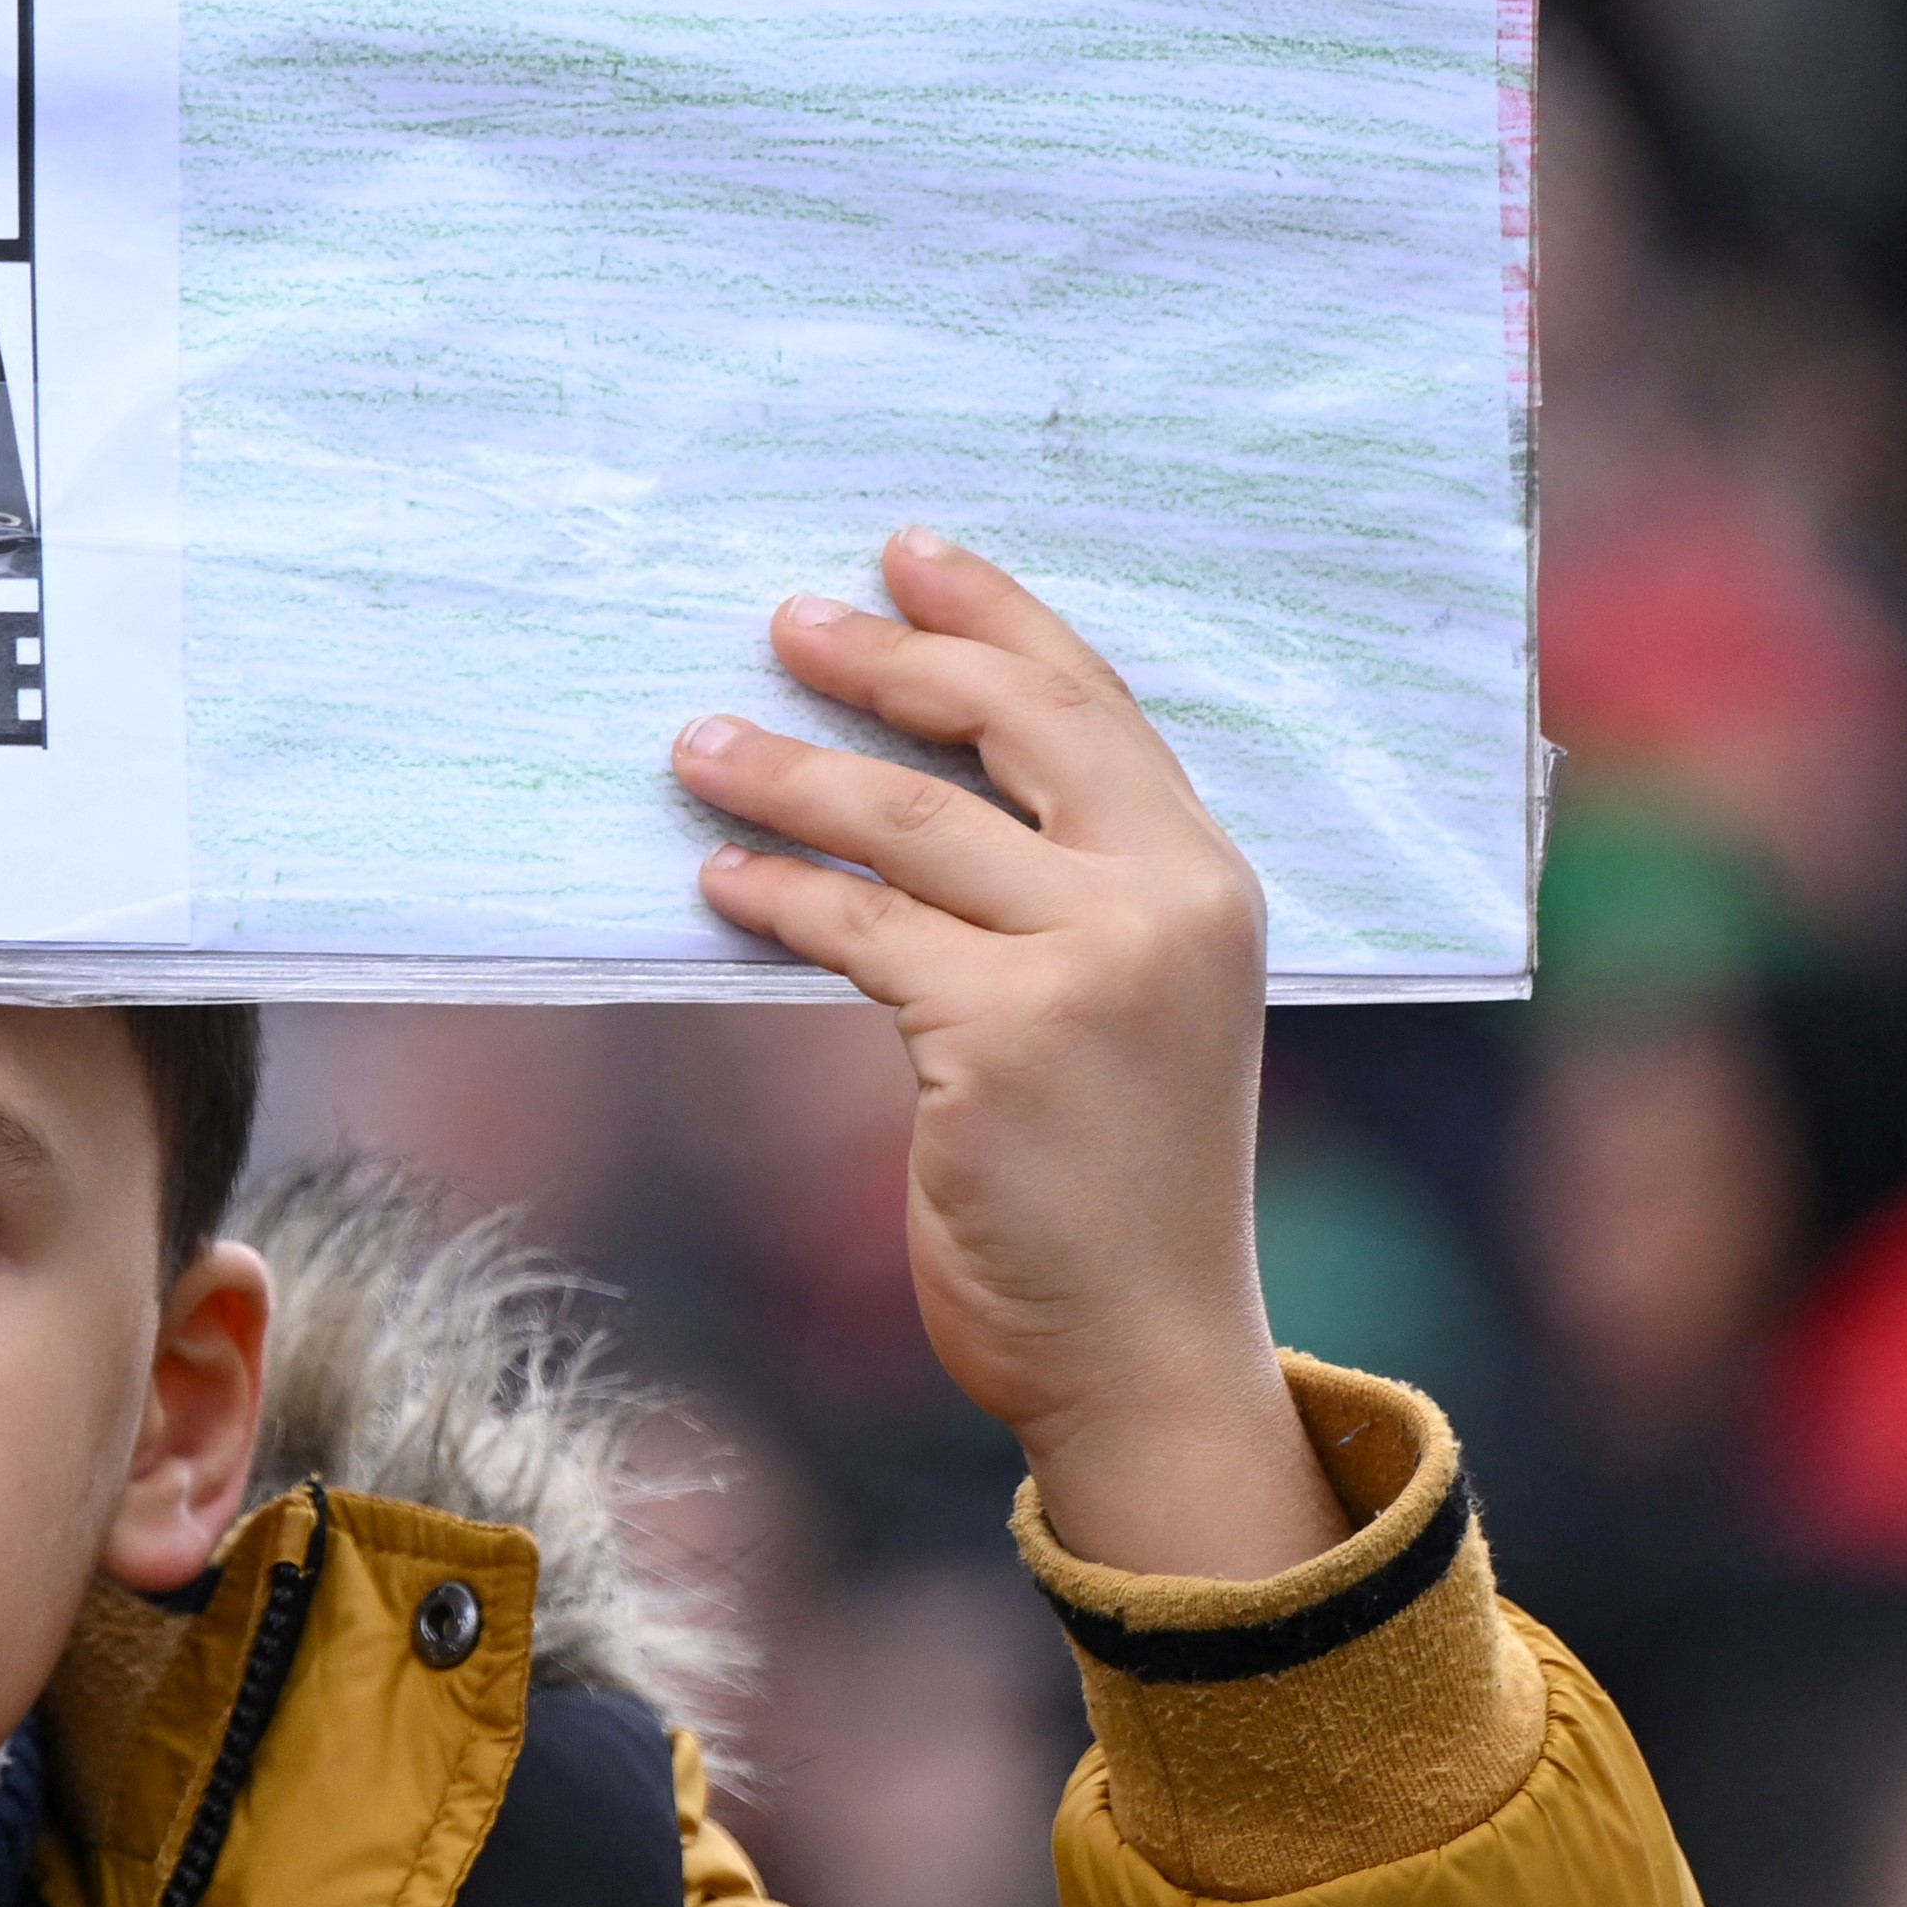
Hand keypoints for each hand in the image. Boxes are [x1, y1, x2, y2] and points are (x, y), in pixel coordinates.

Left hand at [676, 532, 1341, 1580]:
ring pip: (909, 823)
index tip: (907, 553)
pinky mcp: (1005, 1037)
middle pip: (1009, 725)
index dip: (997, 617)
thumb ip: (1063, 896)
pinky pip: (858, 931)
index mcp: (1209, 879)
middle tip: (786, 620)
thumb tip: (901, 785)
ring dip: (788, 773)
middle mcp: (1168, 901)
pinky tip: (719, 879)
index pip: (1095, 703)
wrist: (1144, 1352)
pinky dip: (777, 894)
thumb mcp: (1125, 1008)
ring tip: (697, 743)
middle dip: (890, 659)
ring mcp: (1093, 966)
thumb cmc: (1115, 1184)